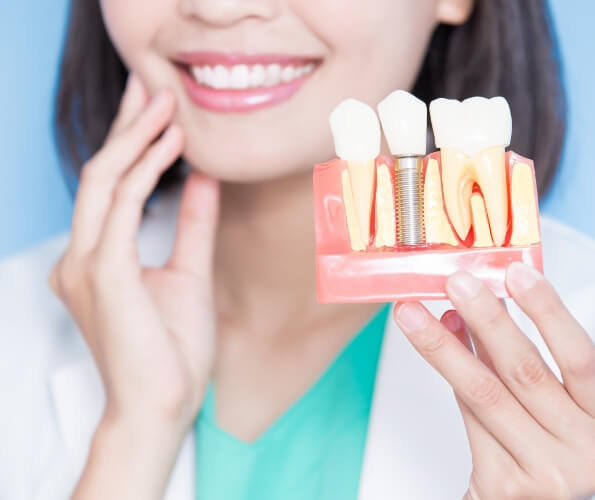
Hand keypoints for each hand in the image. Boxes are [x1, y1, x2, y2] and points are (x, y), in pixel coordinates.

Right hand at [49, 75, 218, 498]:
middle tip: (152, 87)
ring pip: (104, 180)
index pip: (109, 186)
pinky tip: (172, 144)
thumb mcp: (189, 272)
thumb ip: (192, 223)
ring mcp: (86, 263)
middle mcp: (80, 256)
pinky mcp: (103, 272)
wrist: (163, 405)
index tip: (157, 111)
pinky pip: (121, 205)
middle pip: (100, 172)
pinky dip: (145, 169)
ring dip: (136, 137)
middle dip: (127, 126)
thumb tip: (203, 178)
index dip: (130, 143)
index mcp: (96, 258)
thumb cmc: (172, 349)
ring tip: (167, 104)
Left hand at [394, 263, 594, 499]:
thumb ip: (521, 357)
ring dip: (444, 346)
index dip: (548, 311)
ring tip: (413, 313)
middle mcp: (582, 448)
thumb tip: (473, 308)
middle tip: (455, 282)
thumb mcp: (558, 401)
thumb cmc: (554, 445)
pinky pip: (470, 418)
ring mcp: (544, 471)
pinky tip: (436, 345)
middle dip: (485, 319)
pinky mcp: (505, 486)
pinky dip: (451, 378)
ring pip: (484, 393)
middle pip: (525, 371)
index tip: (515, 272)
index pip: (581, 358)